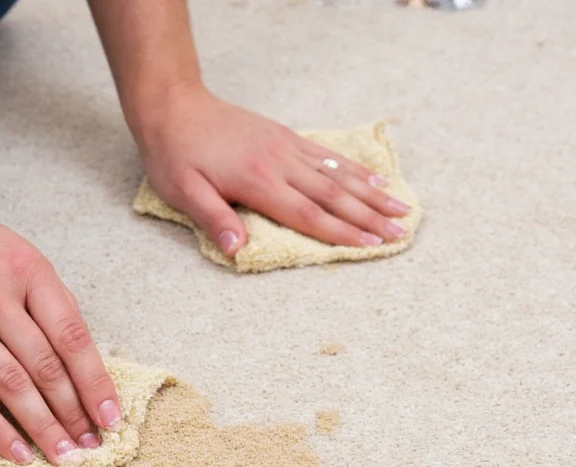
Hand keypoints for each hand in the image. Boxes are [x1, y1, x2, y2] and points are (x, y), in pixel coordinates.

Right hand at [0, 177, 121, 465]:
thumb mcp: (14, 252)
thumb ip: (46, 298)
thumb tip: (79, 352)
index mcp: (28, 270)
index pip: (73, 336)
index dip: (96, 382)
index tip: (111, 415)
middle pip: (46, 366)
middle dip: (74, 412)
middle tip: (92, 445)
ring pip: (12, 385)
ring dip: (42, 426)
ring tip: (63, 456)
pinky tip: (16, 451)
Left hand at [135, 86, 409, 255]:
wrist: (175, 106)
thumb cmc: (176, 154)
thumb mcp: (183, 191)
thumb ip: (213, 219)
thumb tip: (237, 250)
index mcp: (258, 181)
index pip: (308, 214)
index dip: (341, 233)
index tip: (371, 246)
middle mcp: (280, 163)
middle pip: (333, 195)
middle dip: (369, 216)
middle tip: (400, 232)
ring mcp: (286, 147)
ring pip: (337, 173)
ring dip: (371, 192)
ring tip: (401, 207)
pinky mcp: (285, 136)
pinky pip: (327, 154)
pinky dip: (354, 167)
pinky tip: (373, 177)